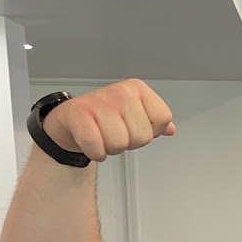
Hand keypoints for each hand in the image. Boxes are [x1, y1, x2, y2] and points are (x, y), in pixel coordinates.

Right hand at [43, 79, 175, 161]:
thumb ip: (154, 121)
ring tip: (102, 135)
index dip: (151, 131)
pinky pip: (96, 147)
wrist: (71, 120)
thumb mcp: (134, 115)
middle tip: (115, 132)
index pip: (162, 119)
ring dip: (110, 148)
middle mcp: (120, 92)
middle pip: (143, 137)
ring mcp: (99, 102)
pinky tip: (92, 143)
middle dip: (129, 142)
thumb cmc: (104, 117)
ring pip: (120, 144)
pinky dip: (95, 152)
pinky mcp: (78, 115)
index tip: (135, 126)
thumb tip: (170, 128)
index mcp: (137, 89)